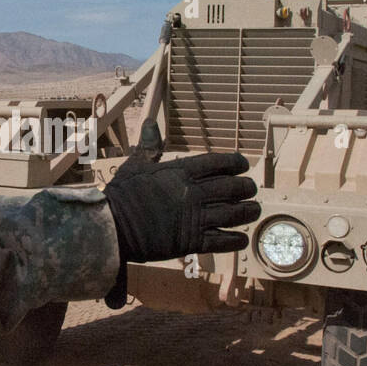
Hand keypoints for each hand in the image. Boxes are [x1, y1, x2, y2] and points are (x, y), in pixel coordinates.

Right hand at [102, 151, 260, 305]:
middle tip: (250, 190)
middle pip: (235, 188)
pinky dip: (237, 239)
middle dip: (247, 188)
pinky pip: (225, 240)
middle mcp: (193, 193)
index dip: (237, 163)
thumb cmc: (122, 195)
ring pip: (236, 213)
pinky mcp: (192, 242)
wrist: (112, 226)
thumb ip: (150, 146)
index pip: (220, 162)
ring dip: (249, 211)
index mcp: (182, 171)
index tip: (243, 165)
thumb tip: (150, 123)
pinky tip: (241, 237)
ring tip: (253, 210)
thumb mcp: (136, 165)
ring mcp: (195, 218)